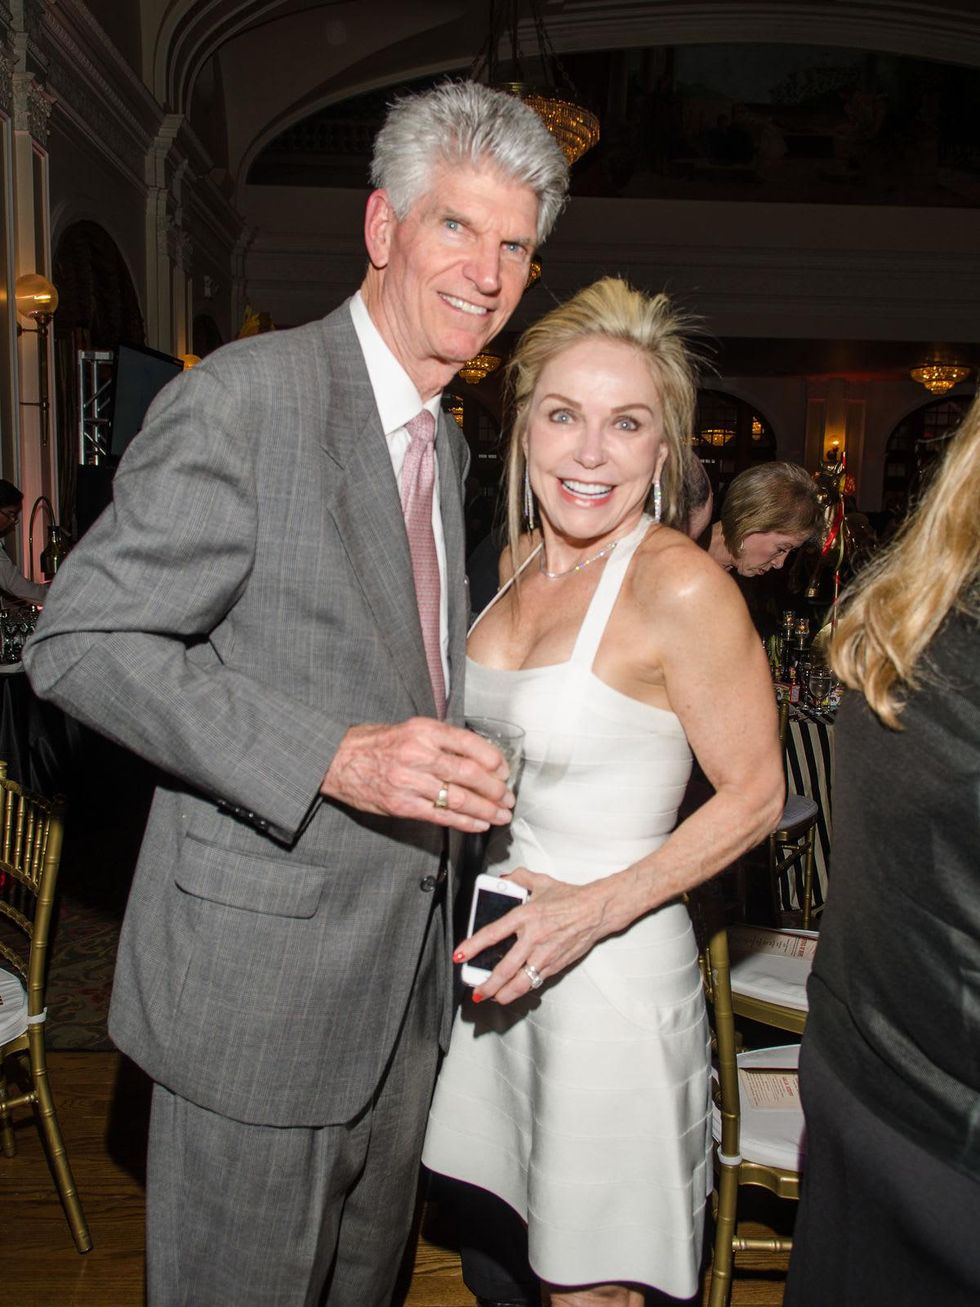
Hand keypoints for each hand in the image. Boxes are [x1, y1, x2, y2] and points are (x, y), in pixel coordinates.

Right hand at [321, 716, 513, 832]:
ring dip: (485, 810)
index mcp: (423, 731)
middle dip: (495, 789)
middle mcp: (418, 754)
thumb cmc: (374, 744)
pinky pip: (440, 816)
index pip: (469, 744)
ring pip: (458, 798)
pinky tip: (478, 824)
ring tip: (500, 815)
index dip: (493, 760)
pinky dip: (464, 822)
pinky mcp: (402, 805)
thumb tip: (477, 757)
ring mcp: (409, 782)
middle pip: (469, 774)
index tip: (504, 770)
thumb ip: (440, 740)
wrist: (337, 759)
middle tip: (508, 798)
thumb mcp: (409, 729)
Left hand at [454, 867, 619, 1004]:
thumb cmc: (570, 897)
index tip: (460, 955)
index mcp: (525, 915)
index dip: (474, 946)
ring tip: (492, 997)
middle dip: (487, 983)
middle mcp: (533, 937)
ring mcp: (545, 954)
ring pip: (521, 981)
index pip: (493, 933)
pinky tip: (514, 991)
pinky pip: (536, 980)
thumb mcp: (541, 881)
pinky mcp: (556, 964)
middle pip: (505, 967)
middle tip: (476, 990)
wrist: (596, 910)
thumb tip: (501, 879)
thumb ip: (518, 878)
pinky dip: (523, 988)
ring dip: (504, 993)